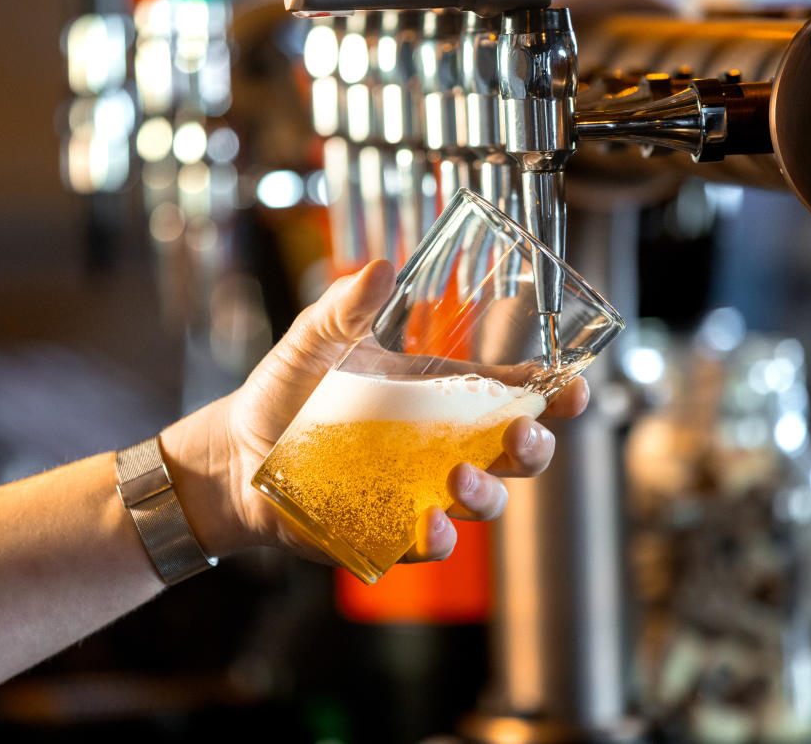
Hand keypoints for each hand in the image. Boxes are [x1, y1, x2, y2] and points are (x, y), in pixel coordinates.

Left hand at [160, 260, 590, 563]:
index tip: (573, 387)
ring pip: (485, 500)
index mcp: (440, 393)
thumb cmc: (286, 389)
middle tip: (523, 434)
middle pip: (517, 452)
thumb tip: (378, 266)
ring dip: (487, 492)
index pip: (514, 392)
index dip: (554, 393)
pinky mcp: (389, 531)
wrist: (237, 450)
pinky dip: (438, 538)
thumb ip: (345, 306)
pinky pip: (430, 543)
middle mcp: (442, 445)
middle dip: (535, 446)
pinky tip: (430, 524)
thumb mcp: (314, 339)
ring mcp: (422, 490)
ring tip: (460, 478)